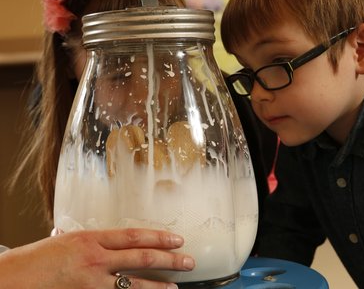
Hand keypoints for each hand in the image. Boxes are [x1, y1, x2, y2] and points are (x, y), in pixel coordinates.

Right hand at [0, 228, 194, 288]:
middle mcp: (95, 259)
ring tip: (176, 286)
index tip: (177, 240)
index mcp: (91, 239)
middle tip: (189, 261)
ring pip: (134, 283)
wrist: (10, 280)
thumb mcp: (64, 241)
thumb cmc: (34, 261)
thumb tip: (101, 239)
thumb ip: (87, 240)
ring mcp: (92, 283)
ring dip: (158, 286)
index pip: (134, 236)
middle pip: (141, 257)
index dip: (159, 238)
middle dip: (169, 259)